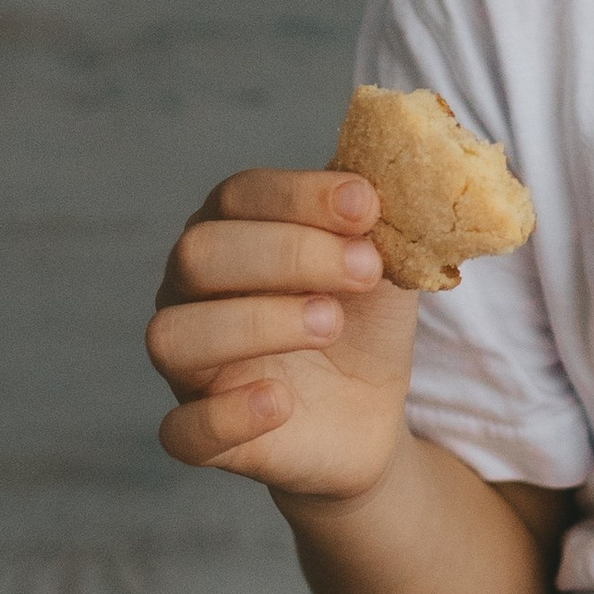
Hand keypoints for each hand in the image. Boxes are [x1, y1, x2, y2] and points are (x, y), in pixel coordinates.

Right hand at [147, 169, 417, 502]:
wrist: (369, 413)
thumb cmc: (363, 322)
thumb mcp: (386, 261)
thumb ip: (385, 213)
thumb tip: (418, 159)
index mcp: (230, 233)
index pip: (238, 195)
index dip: (300, 196)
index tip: (367, 205)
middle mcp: (190, 292)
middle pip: (199, 255)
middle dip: (287, 254)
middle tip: (365, 270)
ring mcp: (189, 364)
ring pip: (175, 335)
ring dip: (256, 322)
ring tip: (330, 324)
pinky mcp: (200, 433)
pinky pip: (181, 430)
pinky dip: (226, 415)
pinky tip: (280, 401)